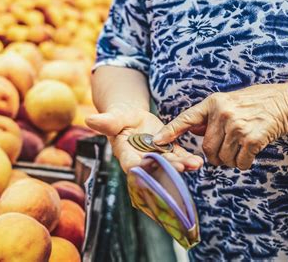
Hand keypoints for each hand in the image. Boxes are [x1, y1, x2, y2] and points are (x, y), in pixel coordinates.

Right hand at [85, 103, 203, 172]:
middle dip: (167, 169)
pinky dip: (188, 160)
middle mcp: (142, 161)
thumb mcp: (114, 118)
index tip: (149, 164)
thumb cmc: (120, 119)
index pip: (132, 164)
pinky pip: (179, 158)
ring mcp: (157, 159)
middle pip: (155, 168)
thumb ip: (106, 122)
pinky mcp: (169, 154)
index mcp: (126, 154)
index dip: (141, 167)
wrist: (132, 120)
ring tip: (194, 164)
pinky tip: (198, 161)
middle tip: (180, 167)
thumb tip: (89, 119)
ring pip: (170, 165)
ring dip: (182, 166)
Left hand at [153, 83, 287, 169]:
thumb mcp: (230, 101)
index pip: (186, 118)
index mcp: (214, 102)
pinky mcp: (252, 138)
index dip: (170, 132)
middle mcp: (222, 113)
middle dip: (213, 157)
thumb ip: (211, 115)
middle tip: (224, 155)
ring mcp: (237, 126)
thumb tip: (193, 128)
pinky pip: (239, 162)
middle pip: (206, 148)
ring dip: (229, 161)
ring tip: (240, 151)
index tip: (156, 142)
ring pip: (222, 158)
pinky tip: (250, 154)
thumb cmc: (259, 102)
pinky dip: (243, 164)